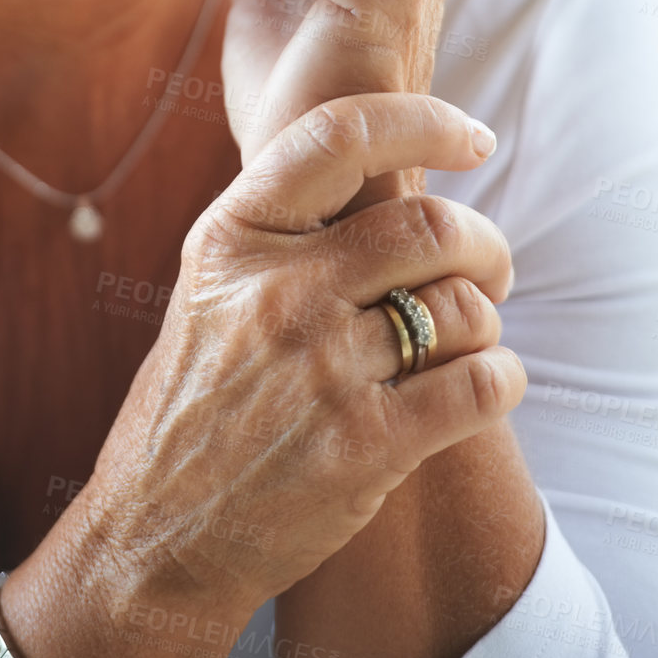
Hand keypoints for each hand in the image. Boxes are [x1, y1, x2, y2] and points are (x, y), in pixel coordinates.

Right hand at [76, 92, 518, 626]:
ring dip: (486, 321)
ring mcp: (319, 367)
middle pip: (429, 224)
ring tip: (468, 340)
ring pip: (463, 306)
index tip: (472, 136)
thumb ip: (282, 231)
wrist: (155, 536)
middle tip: (488, 268)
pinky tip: (484, 386)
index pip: (340, 136)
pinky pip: (480, 384)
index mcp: (233, 236)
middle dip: (483, 243)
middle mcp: (276, 289)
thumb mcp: (211, 290)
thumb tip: (386, 170)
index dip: (423, 120)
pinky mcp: (363, 446)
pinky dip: (502, 380)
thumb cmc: (196, 403)